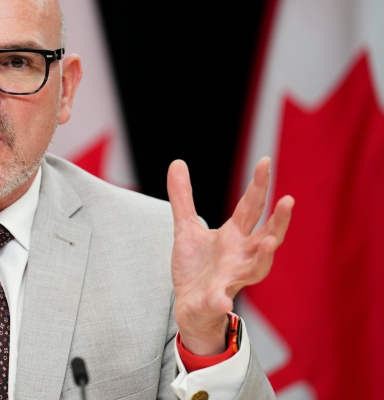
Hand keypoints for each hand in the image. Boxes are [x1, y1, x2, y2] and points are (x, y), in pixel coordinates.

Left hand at [167, 157, 293, 354]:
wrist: (190, 305)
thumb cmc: (196, 267)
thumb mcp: (186, 228)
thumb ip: (183, 197)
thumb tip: (177, 162)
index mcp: (234, 236)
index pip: (250, 207)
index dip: (258, 185)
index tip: (265, 161)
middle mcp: (240, 256)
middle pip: (266, 235)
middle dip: (279, 220)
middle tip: (288, 200)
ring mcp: (232, 278)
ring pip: (257, 268)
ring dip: (265, 256)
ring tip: (270, 241)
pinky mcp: (216, 298)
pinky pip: (222, 300)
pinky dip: (222, 299)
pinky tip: (222, 300)